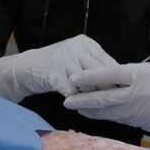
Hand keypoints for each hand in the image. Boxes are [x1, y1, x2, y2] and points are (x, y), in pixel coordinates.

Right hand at [0, 35, 116, 102]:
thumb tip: (120, 78)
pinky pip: (72, 93)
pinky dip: (77, 101)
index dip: (115, 79)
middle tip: (113, 102)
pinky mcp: (54, 74)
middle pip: (99, 74)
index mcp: (85, 43)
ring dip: (91, 98)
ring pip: (87, 85)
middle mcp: (75, 49)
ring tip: (95, 105)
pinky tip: (78, 105)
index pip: (107, 62)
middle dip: (106, 90)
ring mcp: (64, 60)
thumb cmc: (56, 66)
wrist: (26, 68)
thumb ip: (95, 64)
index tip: (123, 91)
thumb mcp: (77, 58)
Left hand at [64, 63, 149, 143]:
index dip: (88, 77)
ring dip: (93, 112)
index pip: (107, 75)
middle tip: (67, 101)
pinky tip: (103, 116)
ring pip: (111, 113)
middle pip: (103, 99)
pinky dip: (112, 118)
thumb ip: (138, 74)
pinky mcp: (146, 125)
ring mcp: (141, 112)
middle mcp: (137, 95)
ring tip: (79, 109)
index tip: (73, 78)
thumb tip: (121, 77)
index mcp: (140, 76)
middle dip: (82, 101)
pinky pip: (125, 120)